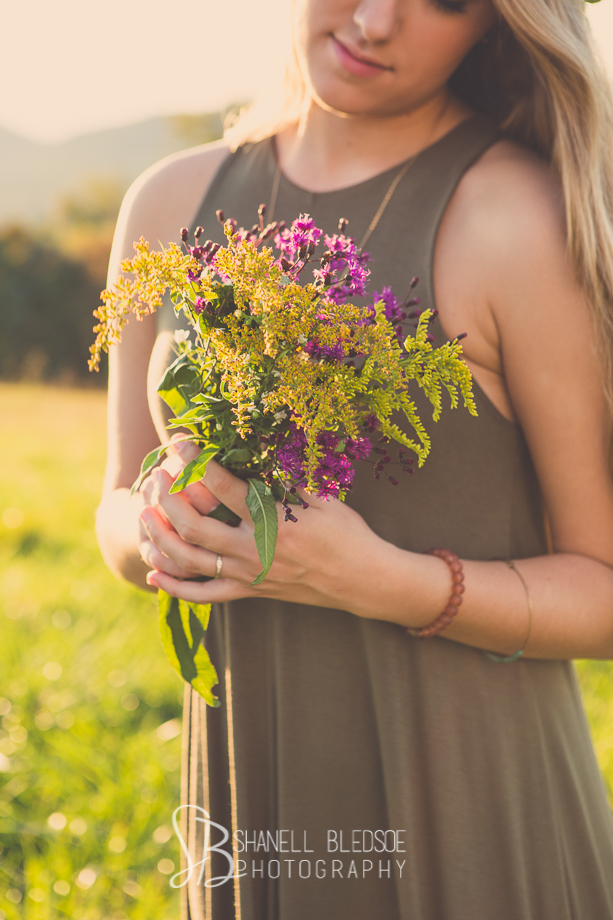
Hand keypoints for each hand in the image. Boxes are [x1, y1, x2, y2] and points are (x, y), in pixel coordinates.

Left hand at [138, 451, 396, 617]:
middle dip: (167, 500)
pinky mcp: (250, 592)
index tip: (178, 440)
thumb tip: (259, 448)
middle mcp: (254, 550)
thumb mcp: (322, 497)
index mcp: (272, 520)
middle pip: (193, 526)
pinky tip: (154, 572)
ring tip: (145, 516)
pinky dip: (176, 587)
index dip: (195, 460)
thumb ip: (287, 476)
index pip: (222, 486)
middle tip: (156, 478)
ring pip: (190, 561)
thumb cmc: (347, 534)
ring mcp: (249, 575)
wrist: (363, 580)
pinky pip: (205, 596)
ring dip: (160, 538)